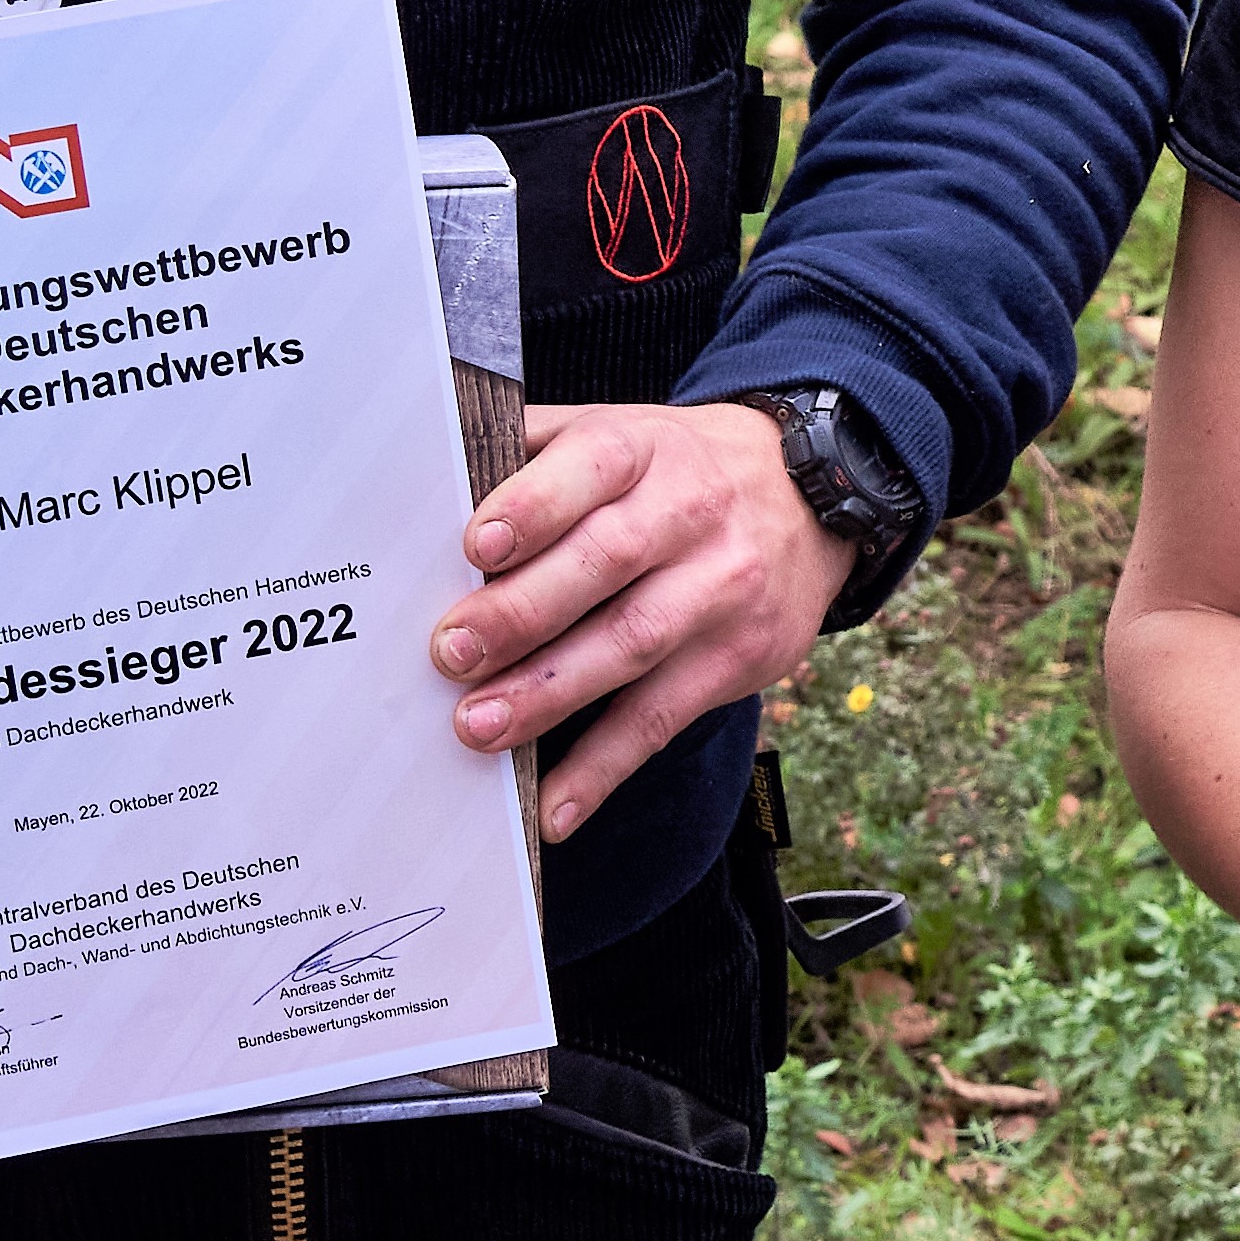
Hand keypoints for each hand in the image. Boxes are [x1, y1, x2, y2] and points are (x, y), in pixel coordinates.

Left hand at [436, 402, 847, 842]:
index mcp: (647, 449)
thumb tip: (428, 491)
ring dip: (550, 693)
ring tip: (479, 727)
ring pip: (633, 642)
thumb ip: (536, 453)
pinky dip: (604, 767)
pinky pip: (662, 717)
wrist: (812, 497)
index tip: (477, 546)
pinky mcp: (737, 657)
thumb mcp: (621, 432)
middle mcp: (692, 513)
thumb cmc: (675, 472)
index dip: (536, 505)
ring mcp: (721, 588)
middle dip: (523, 611)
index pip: (595, 465)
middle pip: (607, 560)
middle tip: (450, 653)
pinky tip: (553, 808)